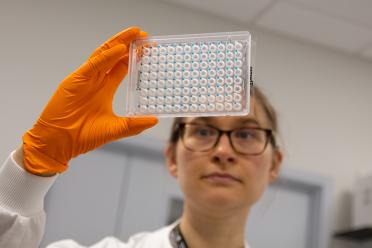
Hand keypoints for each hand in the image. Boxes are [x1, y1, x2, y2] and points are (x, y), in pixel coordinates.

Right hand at [22, 27, 157, 175]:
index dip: (134, 57)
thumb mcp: (115, 129)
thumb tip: (154, 119)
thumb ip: (134, 124)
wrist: (61, 143)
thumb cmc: (84, 136)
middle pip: (114, 56)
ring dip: (119, 43)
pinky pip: (93, 64)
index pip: (122, 67)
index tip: (148, 49)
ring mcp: (86, 78)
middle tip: (144, 35)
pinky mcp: (76, 80)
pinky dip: (106, 56)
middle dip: (128, 44)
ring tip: (134, 34)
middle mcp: (97, 80)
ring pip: (104, 54)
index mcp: (105, 88)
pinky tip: (119, 49)